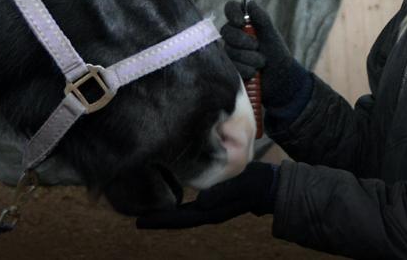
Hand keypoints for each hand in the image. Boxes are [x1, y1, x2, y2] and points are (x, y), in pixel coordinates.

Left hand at [135, 162, 276, 228]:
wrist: (269, 186)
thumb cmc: (256, 185)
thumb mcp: (241, 186)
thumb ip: (223, 194)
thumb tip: (201, 202)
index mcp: (212, 211)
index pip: (181, 218)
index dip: (160, 220)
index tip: (140, 221)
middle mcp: (208, 212)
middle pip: (178, 219)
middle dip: (158, 219)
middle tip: (137, 218)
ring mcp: (211, 207)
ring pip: (182, 214)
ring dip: (166, 213)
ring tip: (147, 209)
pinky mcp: (213, 200)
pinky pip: (190, 206)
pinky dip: (176, 205)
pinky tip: (169, 198)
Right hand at [222, 1, 307, 107]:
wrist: (280, 79)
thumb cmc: (276, 54)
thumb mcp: (271, 35)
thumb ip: (262, 19)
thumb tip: (250, 3)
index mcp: (243, 21)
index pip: (230, 8)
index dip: (232, 13)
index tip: (241, 22)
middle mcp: (233, 34)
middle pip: (226, 31)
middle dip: (243, 40)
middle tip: (257, 46)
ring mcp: (229, 51)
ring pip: (229, 51)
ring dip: (249, 58)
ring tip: (261, 62)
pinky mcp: (228, 68)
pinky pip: (231, 66)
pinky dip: (246, 70)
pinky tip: (254, 72)